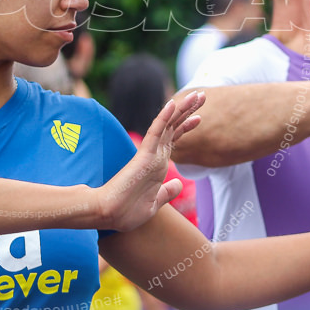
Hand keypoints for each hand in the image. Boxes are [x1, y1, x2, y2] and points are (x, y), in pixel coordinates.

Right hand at [96, 91, 202, 231]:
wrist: (108, 215)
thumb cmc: (127, 212)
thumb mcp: (154, 202)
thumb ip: (166, 192)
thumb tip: (179, 183)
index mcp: (157, 165)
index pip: (173, 140)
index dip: (186, 127)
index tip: (199, 116)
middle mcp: (155, 156)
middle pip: (174, 128)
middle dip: (188, 111)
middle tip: (202, 95)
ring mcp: (150, 154)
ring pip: (168, 126)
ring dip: (182, 109)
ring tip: (197, 94)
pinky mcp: (143, 156)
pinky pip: (155, 133)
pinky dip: (164, 118)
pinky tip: (172, 104)